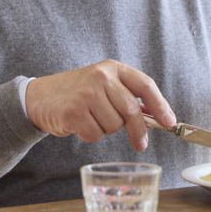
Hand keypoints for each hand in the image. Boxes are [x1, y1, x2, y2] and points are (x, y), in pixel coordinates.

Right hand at [25, 60, 175, 150]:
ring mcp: (86, 93)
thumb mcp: (104, 85)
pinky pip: (95, 135)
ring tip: (91, 119)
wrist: (40, 97)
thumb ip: (128, 96)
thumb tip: (157, 118)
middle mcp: (101, 76)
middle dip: (138, 131)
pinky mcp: (73, 111)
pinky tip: (80, 124)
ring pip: (114, 126)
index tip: (170, 122)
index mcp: (113, 68)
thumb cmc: (77, 93)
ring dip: (106, 130)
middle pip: (132, 111)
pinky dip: (90, 136)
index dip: (160, 105)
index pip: (145, 85)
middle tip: (140, 143)